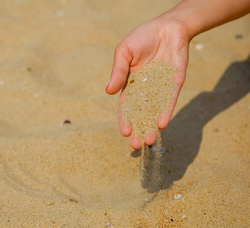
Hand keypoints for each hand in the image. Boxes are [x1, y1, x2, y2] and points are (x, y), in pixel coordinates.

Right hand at [106, 17, 190, 148]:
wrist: (168, 27)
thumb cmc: (142, 37)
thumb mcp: (124, 52)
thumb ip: (118, 71)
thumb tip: (108, 92)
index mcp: (130, 84)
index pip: (126, 106)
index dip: (125, 120)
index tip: (125, 132)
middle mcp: (145, 90)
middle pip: (140, 114)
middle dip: (138, 129)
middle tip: (136, 145)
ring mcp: (160, 88)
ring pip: (155, 111)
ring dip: (151, 126)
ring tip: (149, 141)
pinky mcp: (173, 85)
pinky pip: (169, 101)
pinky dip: (165, 112)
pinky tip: (161, 124)